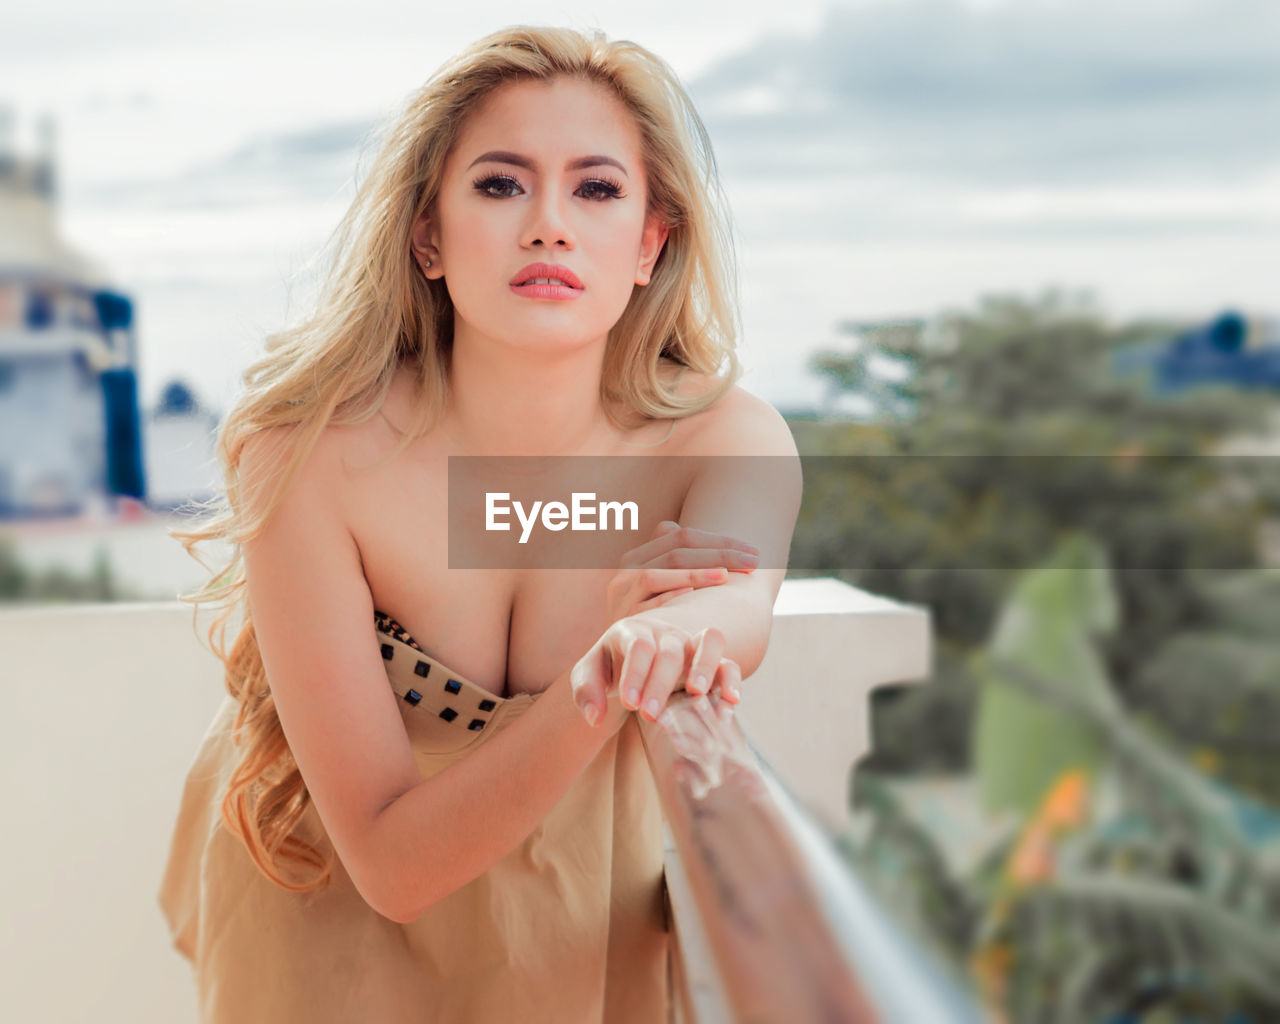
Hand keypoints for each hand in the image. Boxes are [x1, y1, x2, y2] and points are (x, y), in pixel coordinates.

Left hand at [571, 612, 742, 726]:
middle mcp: (665, 633)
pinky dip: (732, 678)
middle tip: (649, 715)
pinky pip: (728, 662)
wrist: (632, 662)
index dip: (635, 673)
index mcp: (632, 630)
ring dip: (705, 666)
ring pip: (709, 641)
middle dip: (659, 684)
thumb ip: (586, 693)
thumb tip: (594, 718)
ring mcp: (690, 644)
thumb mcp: (590, 675)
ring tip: (696, 694)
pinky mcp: (709, 661)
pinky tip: (731, 702)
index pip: (638, 645)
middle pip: (669, 651)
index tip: (628, 703)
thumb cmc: (610, 668)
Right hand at [605, 520, 758, 620]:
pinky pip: (646, 606)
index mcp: (638, 557)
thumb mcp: (660, 586)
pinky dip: (668, 597)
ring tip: (726, 577)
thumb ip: (677, 561)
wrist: (622, 658)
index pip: (681, 537)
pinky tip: (694, 596)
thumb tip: (705, 537)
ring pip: (654, 575)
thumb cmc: (652, 617)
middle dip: (718, 554)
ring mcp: (623, 597)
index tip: (752, 552)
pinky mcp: (623, 621)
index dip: (719, 541)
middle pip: (675, 553)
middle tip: (753, 562)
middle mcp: (626, 573)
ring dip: (694, 574)